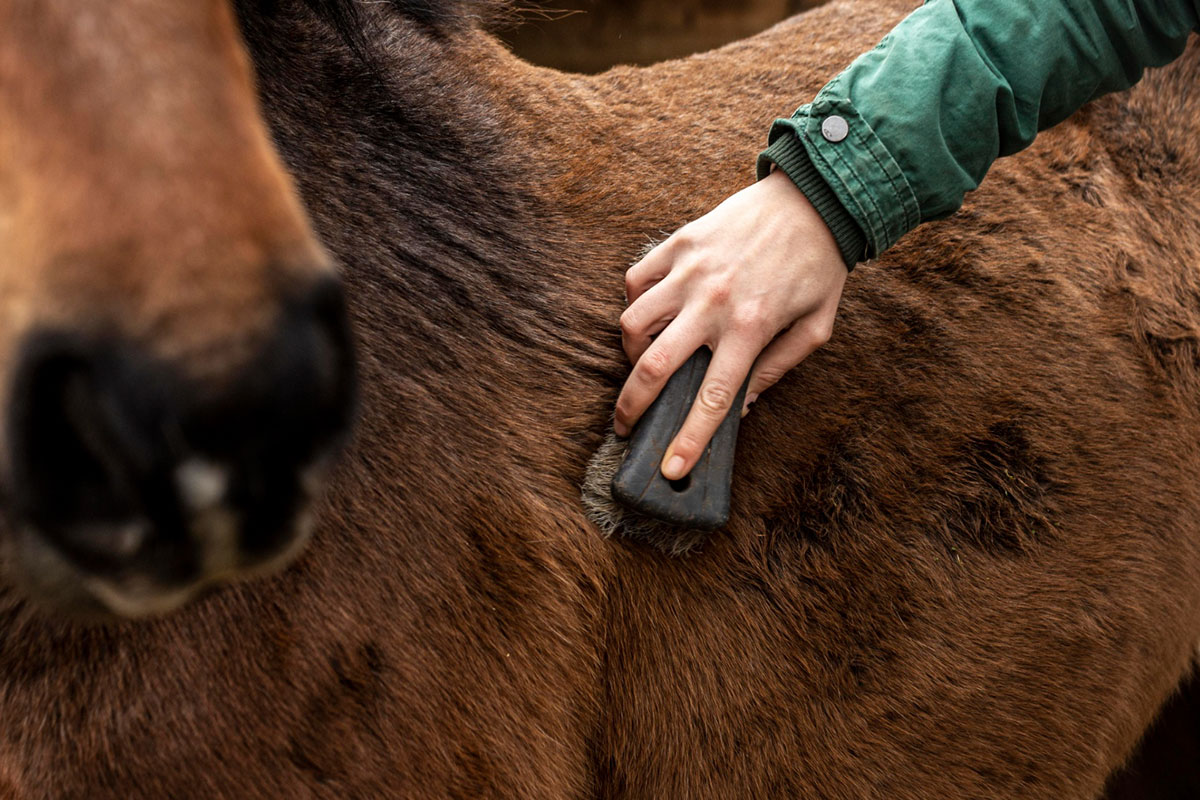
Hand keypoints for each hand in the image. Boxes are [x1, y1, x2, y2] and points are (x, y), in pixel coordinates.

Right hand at [614, 169, 847, 479]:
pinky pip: (635, 280)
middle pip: (653, 367)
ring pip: (632, 324)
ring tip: (644, 362)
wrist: (814, 198)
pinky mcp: (679, 243)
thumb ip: (778, 368)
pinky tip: (653, 313)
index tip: (670, 470)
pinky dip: (636, 303)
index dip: (688, 440)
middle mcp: (713, 302)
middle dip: (631, 407)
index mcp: (751, 328)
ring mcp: (690, 270)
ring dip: (632, 353)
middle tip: (625, 425)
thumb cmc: (818, 266)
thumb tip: (742, 402)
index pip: (711, 398)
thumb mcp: (816, 327)